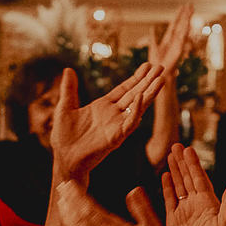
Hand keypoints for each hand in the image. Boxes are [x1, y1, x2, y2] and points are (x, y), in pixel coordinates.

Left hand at [51, 62, 166, 179]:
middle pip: (135, 94)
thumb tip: (69, 70)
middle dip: (148, 81)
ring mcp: (116, 126)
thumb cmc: (64, 137)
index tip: (147, 65)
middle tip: (161, 68)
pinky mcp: (116, 138)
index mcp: (103, 107)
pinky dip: (135, 111)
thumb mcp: (65, 107)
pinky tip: (141, 98)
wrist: (64, 159)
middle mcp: (113, 115)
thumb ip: (69, 89)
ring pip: (137, 107)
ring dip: (149, 94)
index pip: (124, 89)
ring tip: (161, 80)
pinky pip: (129, 123)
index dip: (136, 78)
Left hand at [56, 181, 175, 225]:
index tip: (71, 184)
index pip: (90, 210)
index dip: (78, 196)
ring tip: (62, 202)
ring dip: (68, 215)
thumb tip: (134, 190)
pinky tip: (69, 224)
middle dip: (69, 201)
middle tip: (62, 187)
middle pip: (80, 218)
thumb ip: (142, 208)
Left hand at [149, 4, 193, 71]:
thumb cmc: (156, 63)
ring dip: (187, 19)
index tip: (182, 6)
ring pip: (183, 28)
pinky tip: (188, 22)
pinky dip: (185, 30)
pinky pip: (183, 37)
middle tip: (190, 4)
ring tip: (191, 9)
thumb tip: (152, 28)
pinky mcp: (178, 49)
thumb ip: (153, 37)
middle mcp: (174, 39)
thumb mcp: (153, 47)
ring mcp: (177, 43)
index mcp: (168, 38)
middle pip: (181, 24)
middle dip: (185, 14)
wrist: (159, 72)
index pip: (174, 24)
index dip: (178, 15)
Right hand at [164, 144, 225, 225]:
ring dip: (174, 170)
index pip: (200, 179)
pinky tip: (165, 175)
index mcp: (209, 203)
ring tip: (169, 155)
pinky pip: (169, 199)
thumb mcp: (225, 225)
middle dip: (182, 162)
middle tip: (176, 145)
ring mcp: (184, 211)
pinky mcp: (173, 220)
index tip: (189, 150)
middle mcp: (196, 204)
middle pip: (188, 178)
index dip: (194, 164)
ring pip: (178, 185)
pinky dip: (167, 187)